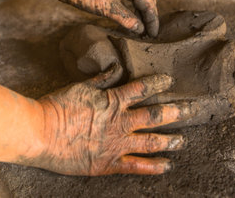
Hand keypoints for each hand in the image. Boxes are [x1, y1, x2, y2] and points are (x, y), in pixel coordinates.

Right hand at [21, 72, 192, 175]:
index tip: (171, 81)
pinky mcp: (109, 163)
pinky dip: (154, 166)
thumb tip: (115, 68)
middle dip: (177, 112)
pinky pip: (137, 166)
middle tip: (193, 110)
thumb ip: (101, 79)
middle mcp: (120, 122)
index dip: (159, 83)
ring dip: (171, 140)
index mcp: (113, 100)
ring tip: (183, 140)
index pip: (143, 88)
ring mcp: (117, 144)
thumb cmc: (57, 107)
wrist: (41, 133)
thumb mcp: (80, 86)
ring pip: (152, 141)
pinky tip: (167, 165)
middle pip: (155, 115)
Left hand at [52, 0, 158, 36]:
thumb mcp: (107, 7)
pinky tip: (127, 22)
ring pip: (135, 2)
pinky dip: (129, 13)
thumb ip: (126, 18)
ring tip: (140, 30)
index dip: (152, 20)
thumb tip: (140, 29)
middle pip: (145, 0)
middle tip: (149, 33)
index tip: (153, 35)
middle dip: (149, 17)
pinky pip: (125, 3)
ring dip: (139, 15)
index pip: (148, 4)